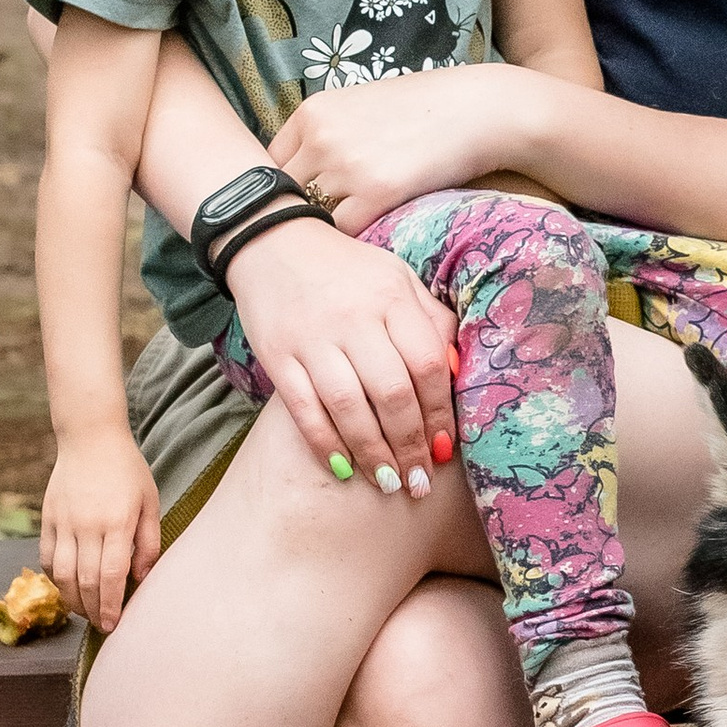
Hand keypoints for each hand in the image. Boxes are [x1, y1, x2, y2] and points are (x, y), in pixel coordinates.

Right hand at [42, 425, 162, 635]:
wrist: (90, 438)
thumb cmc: (127, 470)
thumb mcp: (150, 502)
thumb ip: (148, 542)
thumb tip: (140, 578)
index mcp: (117, 522)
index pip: (110, 575)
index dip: (110, 605)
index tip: (113, 624)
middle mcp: (88, 525)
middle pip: (85, 581)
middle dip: (93, 610)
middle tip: (101, 625)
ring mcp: (64, 522)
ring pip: (62, 574)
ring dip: (72, 600)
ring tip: (85, 612)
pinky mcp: (48, 518)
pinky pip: (47, 557)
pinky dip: (56, 578)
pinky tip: (68, 587)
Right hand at [225, 218, 459, 493]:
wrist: (270, 243)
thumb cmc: (346, 269)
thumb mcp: (397, 278)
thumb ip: (429, 320)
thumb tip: (455, 372)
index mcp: (391, 297)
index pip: (426, 364)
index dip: (439, 413)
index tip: (445, 448)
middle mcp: (354, 318)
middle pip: (391, 393)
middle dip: (409, 444)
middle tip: (419, 481)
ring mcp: (312, 338)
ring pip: (348, 407)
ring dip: (372, 452)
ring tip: (389, 483)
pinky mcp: (277, 355)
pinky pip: (304, 408)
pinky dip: (325, 442)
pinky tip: (344, 467)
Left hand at [270, 69, 519, 234]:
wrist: (480, 109)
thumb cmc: (426, 109)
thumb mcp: (362, 106)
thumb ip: (327, 134)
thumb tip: (302, 173)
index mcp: (313, 112)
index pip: (269, 163)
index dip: (279, 189)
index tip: (294, 206)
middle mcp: (322, 137)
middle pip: (282, 192)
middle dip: (292, 214)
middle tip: (306, 235)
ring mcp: (347, 165)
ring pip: (310, 214)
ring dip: (321, 231)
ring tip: (331, 247)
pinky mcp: (377, 192)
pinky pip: (343, 231)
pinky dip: (349, 242)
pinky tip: (361, 244)